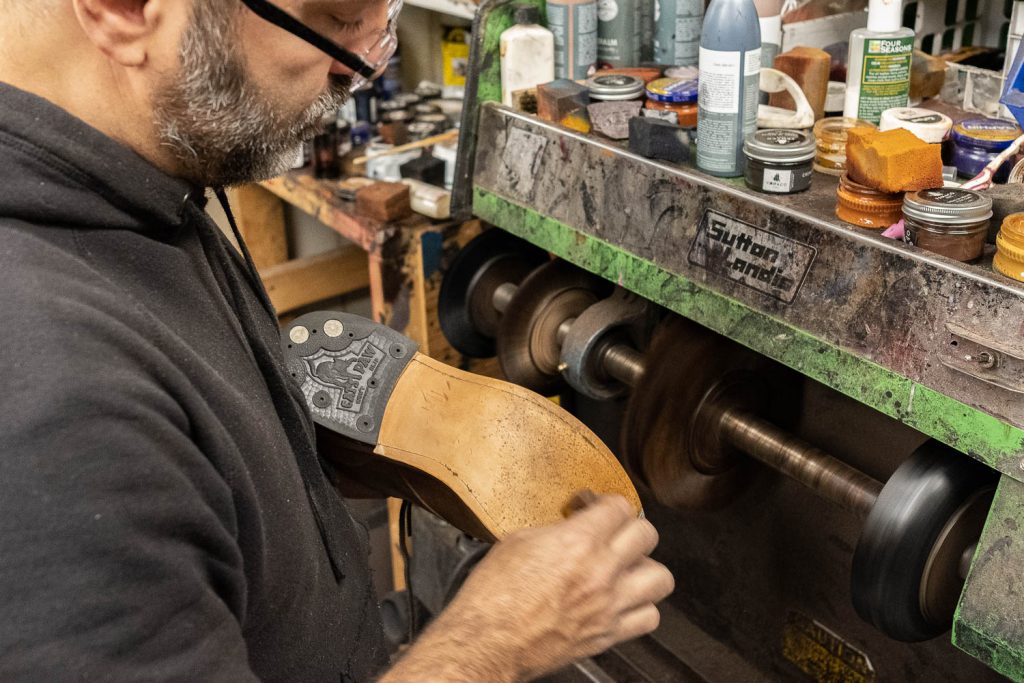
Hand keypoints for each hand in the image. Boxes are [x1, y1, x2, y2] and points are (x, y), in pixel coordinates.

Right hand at [434, 494, 673, 680]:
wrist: (487, 642)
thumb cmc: (494, 596)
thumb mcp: (519, 541)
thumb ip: (556, 531)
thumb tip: (570, 527)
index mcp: (578, 542)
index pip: (619, 506)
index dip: (606, 503)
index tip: (595, 508)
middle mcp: (601, 572)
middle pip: (647, 535)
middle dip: (630, 528)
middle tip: (614, 532)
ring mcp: (609, 606)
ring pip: (661, 577)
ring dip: (646, 567)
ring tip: (628, 566)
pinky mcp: (608, 635)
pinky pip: (649, 617)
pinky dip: (642, 607)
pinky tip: (624, 600)